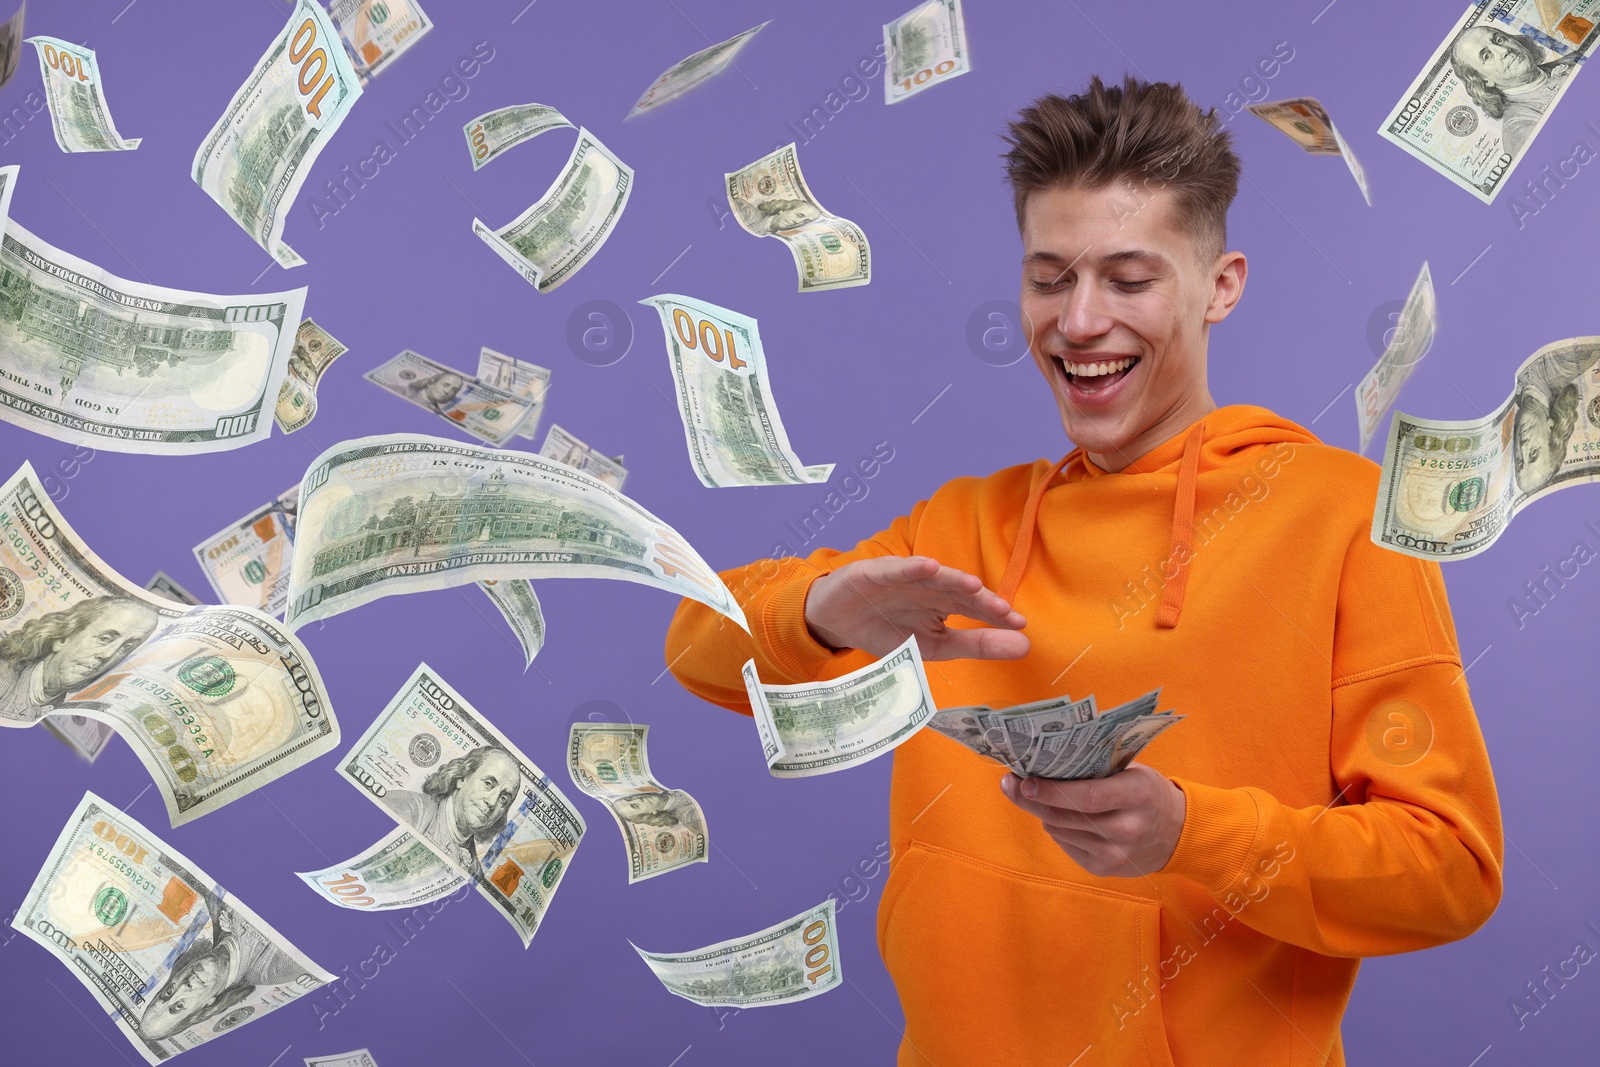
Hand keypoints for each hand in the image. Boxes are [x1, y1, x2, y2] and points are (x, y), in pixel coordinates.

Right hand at [803, 555, 1028, 660]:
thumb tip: (1026, 646)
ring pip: (932, 577)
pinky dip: (910, 568)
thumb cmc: (887, 630)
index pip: (975, 606)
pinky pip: (895, 569)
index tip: (1020, 626)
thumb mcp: (934, 646)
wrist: (836, 621)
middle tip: (1004, 611)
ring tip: (975, 586)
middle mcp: (928, 585)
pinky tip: (928, 566)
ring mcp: (903, 576)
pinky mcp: (874, 572)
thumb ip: (976, 645)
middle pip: (958, 591)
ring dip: (953, 579)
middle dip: (981, 601)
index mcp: (944, 601)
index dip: (995, 615)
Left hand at [1000, 764, 1186, 877]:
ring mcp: (1116, 854)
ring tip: (1035, 796)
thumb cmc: (1146, 792)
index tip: (1024, 780)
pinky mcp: (1105, 869)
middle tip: (1010, 784)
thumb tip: (1043, 762)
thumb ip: (1095, 769)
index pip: (1088, 796)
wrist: (1177, 833)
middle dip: (1032, 800)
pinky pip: (1066, 844)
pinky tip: (1063, 817)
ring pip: (1060, 831)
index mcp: (1138, 795)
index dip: (1052, 791)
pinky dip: (1058, 829)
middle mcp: (1128, 828)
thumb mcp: (1132, 772)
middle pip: (1067, 816)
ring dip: (1043, 813)